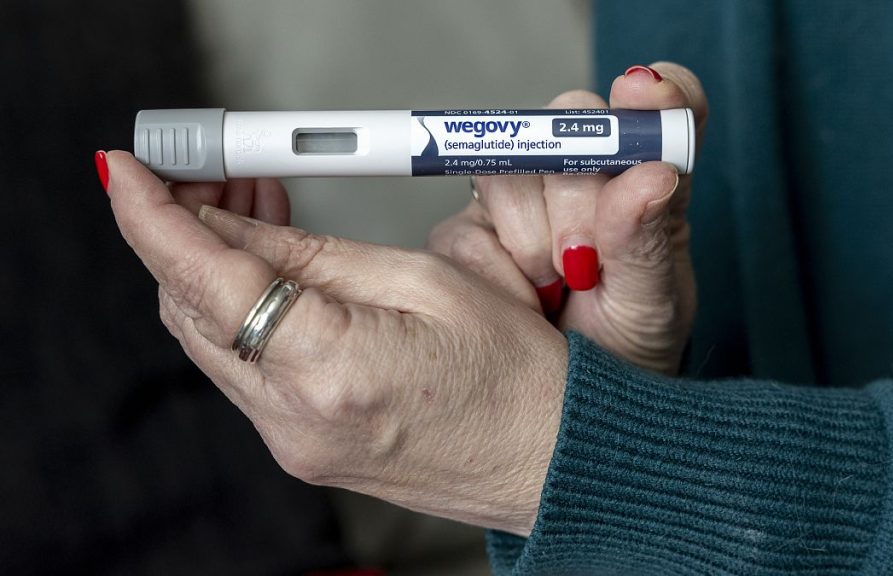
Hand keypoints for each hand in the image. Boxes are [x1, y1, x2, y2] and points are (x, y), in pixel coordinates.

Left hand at [105, 151, 567, 536]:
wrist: (549, 459)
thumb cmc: (516, 376)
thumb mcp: (424, 282)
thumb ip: (316, 256)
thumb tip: (238, 227)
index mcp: (331, 371)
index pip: (208, 284)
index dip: (154, 220)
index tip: (125, 174)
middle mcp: (295, 421)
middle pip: (192, 313)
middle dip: (185, 235)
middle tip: (210, 175)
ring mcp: (293, 443)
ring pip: (212, 341)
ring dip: (215, 272)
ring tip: (254, 210)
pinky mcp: (302, 448)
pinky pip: (244, 370)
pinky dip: (243, 314)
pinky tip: (274, 272)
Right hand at [428, 63, 706, 374]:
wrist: (566, 413)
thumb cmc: (626, 353)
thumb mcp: (654, 307)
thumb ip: (652, 241)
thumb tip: (652, 174)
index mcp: (646, 180)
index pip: (661, 106)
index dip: (653, 93)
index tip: (643, 95)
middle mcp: (584, 176)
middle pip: (568, 123)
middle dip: (577, 195)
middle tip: (587, 263)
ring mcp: (522, 200)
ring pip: (509, 170)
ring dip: (532, 240)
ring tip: (556, 289)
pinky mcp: (469, 232)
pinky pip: (466, 227)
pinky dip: (496, 272)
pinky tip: (522, 301)